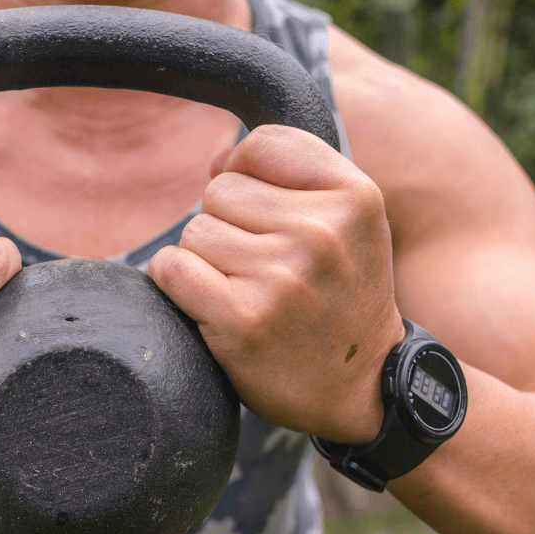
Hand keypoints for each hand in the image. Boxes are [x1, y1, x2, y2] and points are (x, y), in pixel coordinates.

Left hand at [149, 125, 403, 442]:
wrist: (362, 388)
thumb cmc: (342, 297)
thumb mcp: (349, 223)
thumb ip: (294, 176)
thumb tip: (219, 157)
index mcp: (355, 198)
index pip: (262, 145)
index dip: (246, 173)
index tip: (262, 213)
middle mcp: (322, 233)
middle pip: (220, 191)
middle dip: (228, 226)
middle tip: (263, 268)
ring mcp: (282, 278)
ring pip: (194, 231)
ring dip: (206, 261)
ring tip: (247, 291)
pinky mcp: (242, 320)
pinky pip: (171, 269)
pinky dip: (178, 285)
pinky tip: (213, 306)